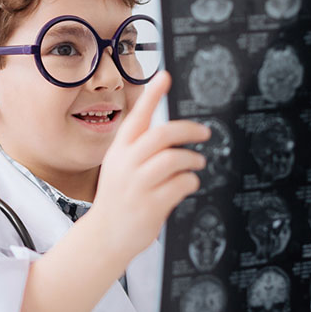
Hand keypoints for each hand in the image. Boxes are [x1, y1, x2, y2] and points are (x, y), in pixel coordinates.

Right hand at [90, 70, 209, 258]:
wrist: (106, 235)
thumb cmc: (119, 197)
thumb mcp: (121, 166)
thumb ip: (140, 149)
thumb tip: (171, 130)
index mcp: (119, 150)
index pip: (137, 116)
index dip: (152, 95)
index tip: (165, 76)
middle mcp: (127, 164)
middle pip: (162, 135)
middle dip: (189, 130)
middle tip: (204, 132)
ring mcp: (138, 185)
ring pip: (174, 159)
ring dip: (192, 159)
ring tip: (197, 163)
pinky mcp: (151, 204)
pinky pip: (181, 184)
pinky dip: (190, 181)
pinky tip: (188, 184)